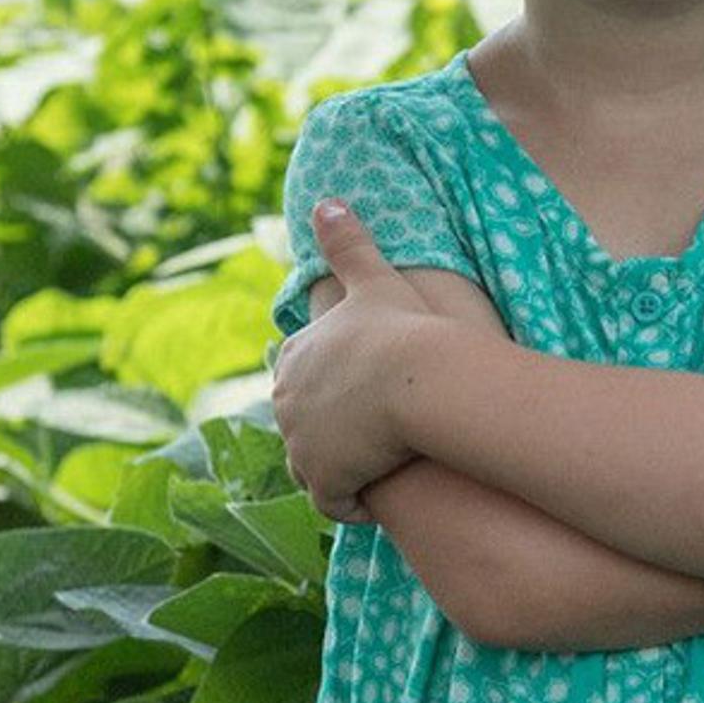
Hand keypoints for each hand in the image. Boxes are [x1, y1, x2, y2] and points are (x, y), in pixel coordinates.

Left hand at [271, 199, 439, 521]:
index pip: (297, 379)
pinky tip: (379, 495)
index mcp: (294, 358)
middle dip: (330, 434)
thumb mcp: (372, 280)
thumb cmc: (402, 329)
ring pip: (313, 468)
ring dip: (339, 470)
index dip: (328, 388)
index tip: (358, 395)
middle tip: (371, 437)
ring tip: (376, 468)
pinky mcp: (323, 479)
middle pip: (302, 427)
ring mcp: (301, 444)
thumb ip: (347, 244)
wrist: (418, 381)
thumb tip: (325, 200)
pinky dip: (352, 502)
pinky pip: (333, 502)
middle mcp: (285, 403)